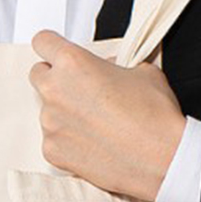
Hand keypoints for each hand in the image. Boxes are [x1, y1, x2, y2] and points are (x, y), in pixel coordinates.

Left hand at [29, 30, 187, 201]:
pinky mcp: (52, 151)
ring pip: (47, 111)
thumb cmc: (154, 115)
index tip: (59, 55)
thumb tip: (106, 69)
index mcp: (73, 63)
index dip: (53, 47)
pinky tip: (92, 144)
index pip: (43, 42)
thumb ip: (113, 65)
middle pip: (38, 75)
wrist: (162, 159)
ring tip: (95, 124)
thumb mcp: (141, 70)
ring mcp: (50, 123)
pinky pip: (52, 140)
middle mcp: (55, 91)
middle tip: (80, 91)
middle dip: (55, 80)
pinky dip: (67, 141)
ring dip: (64, 113)